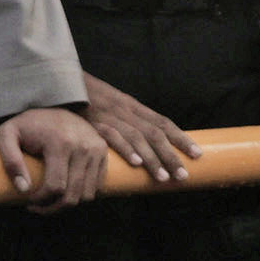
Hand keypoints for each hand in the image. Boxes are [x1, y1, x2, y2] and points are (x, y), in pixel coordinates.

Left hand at [0, 105, 110, 210]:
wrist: (53, 102)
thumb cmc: (27, 124)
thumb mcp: (7, 134)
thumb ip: (10, 160)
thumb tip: (23, 189)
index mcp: (60, 143)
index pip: (55, 187)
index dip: (41, 201)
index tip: (29, 202)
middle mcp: (83, 147)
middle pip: (73, 196)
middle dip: (53, 208)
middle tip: (38, 207)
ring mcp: (96, 150)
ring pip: (87, 195)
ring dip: (68, 204)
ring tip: (51, 201)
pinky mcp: (103, 152)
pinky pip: (97, 187)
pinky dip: (82, 195)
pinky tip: (65, 191)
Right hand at [82, 74, 198, 182]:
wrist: (62, 82)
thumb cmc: (88, 98)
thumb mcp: (113, 104)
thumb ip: (128, 120)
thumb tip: (147, 143)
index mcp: (133, 106)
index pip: (163, 123)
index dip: (181, 138)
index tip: (197, 155)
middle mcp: (126, 110)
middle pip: (155, 133)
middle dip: (171, 155)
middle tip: (183, 175)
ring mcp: (110, 116)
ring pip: (137, 138)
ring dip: (153, 159)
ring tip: (163, 178)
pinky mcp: (93, 122)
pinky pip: (113, 137)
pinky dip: (126, 150)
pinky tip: (136, 163)